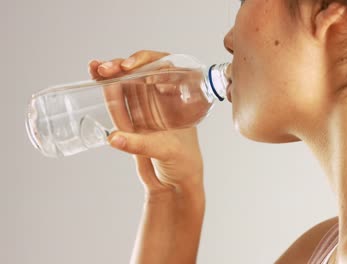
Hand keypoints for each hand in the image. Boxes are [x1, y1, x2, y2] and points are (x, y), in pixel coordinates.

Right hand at [88, 50, 203, 195]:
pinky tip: (94, 80)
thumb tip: (113, 138)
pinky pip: (117, 101)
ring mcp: (146, 108)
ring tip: (94, 68)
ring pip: (126, 84)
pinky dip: (105, 90)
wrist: (174, 184)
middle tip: (106, 68)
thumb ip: (141, 145)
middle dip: (122, 66)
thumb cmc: (184, 163)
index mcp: (179, 98)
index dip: (146, 62)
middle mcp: (163, 99)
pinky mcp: (130, 120)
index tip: (129, 66)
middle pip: (141, 73)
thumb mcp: (166, 151)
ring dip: (110, 74)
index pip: (164, 69)